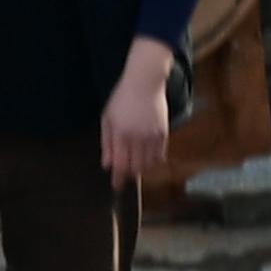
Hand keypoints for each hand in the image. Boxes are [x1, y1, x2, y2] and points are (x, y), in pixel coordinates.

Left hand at [101, 40, 174, 187]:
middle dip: (129, 175)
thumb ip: (106, 143)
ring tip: (134, 168)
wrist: (145, 84)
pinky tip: (147, 161)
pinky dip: (153, 162)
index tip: (115, 187)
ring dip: (141, 170)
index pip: (120, 164)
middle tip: (123, 178)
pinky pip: (160, 156)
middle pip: (135, 167)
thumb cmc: (121, 99)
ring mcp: (153, 137)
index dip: (118, 178)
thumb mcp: (107, 119)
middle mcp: (138, 138)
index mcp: (121, 134)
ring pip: (149, 164)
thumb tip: (107, 165)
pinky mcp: (164, 134)